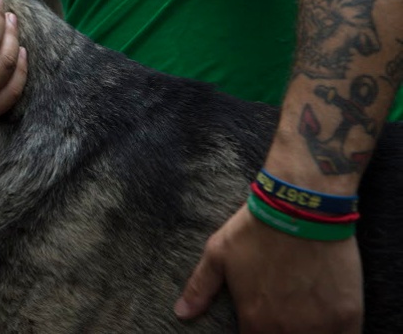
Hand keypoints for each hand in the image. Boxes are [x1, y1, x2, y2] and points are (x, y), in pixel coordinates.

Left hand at [176, 205, 362, 332]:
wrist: (302, 207)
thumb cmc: (256, 229)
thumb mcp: (218, 254)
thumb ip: (199, 288)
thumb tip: (181, 313)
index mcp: (255, 321)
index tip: (256, 325)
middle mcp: (287, 330)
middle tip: (280, 318)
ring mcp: (320, 326)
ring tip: (301, 318)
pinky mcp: (348, 315)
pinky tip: (326, 323)